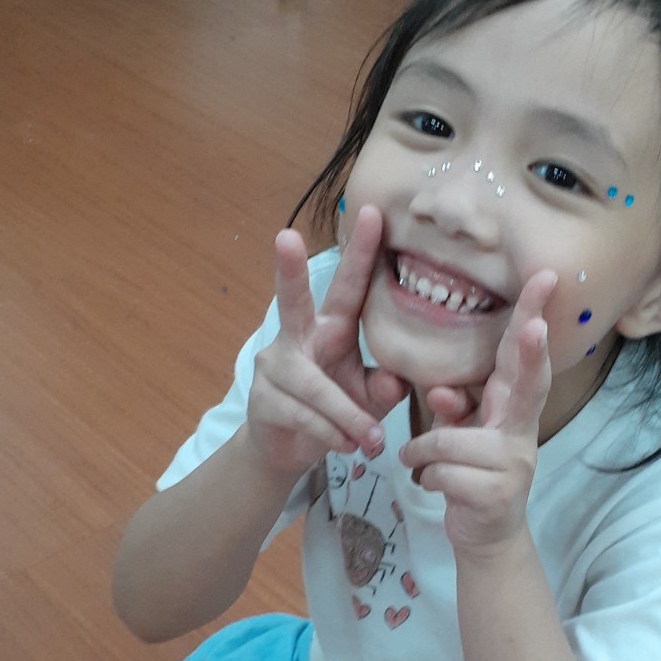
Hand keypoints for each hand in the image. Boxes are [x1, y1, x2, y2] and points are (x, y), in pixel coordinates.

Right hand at [245, 208, 408, 477]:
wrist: (287, 448)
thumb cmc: (335, 410)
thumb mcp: (368, 398)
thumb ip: (386, 388)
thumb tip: (397, 381)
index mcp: (329, 327)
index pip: (348, 286)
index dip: (360, 252)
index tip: (371, 212)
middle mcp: (296, 338)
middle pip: (292, 301)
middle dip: (290, 270)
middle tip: (285, 235)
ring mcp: (274, 368)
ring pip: (316, 388)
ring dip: (348, 416)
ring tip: (370, 440)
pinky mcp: (263, 400)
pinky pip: (305, 416)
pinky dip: (331, 433)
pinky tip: (344, 445)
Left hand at [398, 271, 556, 554]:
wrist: (487, 538)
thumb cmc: (472, 475)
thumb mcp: (462, 437)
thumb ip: (454, 410)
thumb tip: (440, 391)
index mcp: (513, 411)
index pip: (524, 359)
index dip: (533, 320)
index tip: (543, 281)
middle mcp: (521, 434)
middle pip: (526, 385)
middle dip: (529, 352)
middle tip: (535, 325)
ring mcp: (513, 464)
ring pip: (449, 440)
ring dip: (424, 451)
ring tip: (425, 464)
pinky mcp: (495, 493)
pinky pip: (440, 471)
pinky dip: (425, 477)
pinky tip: (433, 485)